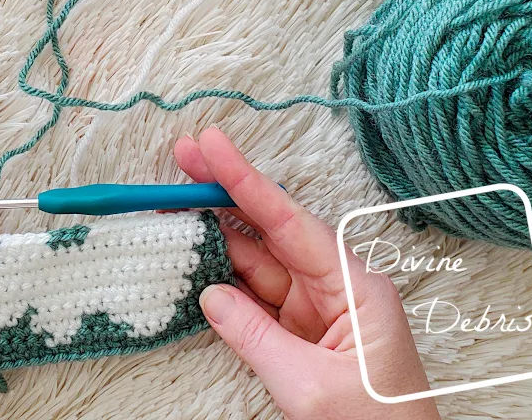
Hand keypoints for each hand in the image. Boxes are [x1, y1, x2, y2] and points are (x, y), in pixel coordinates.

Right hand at [177, 128, 440, 419]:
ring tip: (176, 204)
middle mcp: (336, 286)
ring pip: (259, 259)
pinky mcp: (302, 332)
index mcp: (355, 286)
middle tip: (185, 154)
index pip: (290, 221)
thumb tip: (210, 293)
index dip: (245, 179)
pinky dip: (225, 277)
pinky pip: (257, 294)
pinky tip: (198, 255)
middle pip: (271, 228)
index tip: (212, 144)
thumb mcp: (309, 387)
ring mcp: (317, 308)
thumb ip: (254, 337)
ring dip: (217, 234)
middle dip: (227, 192)